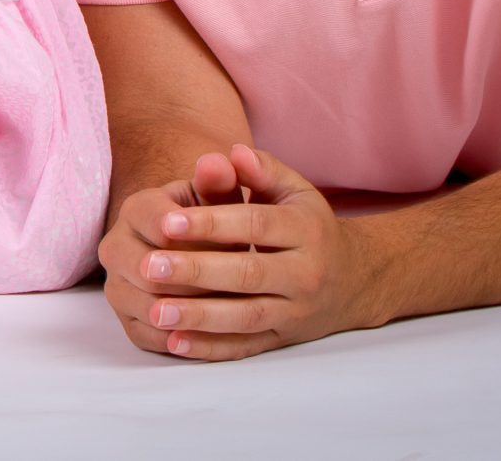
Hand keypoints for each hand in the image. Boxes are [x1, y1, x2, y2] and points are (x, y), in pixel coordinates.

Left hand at [99, 145, 380, 360]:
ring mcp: (294, 311)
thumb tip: (232, 152)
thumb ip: (263, 170)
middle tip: (148, 267)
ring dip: (198, 317)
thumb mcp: (295, 191)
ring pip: (245, 317)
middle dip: (196, 271)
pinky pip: (245, 347)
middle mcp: (304, 273)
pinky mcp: (282, 339)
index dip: (211, 222)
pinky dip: (210, 348)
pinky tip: (174, 342)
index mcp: (305, 230)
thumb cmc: (308, 225)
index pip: (255, 224)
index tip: (167, 222)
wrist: (352, 281)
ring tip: (154, 311)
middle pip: (247, 274)